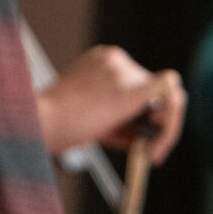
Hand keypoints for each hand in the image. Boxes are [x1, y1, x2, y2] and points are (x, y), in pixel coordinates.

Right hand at [37, 42, 185, 164]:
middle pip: (153, 88)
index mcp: (103, 61)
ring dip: (165, 127)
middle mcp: (116, 59)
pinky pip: (171, 95)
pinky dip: (171, 125)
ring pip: (167, 93)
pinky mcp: (132, 88)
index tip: (137, 138)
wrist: (41, 123)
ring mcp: (125, 71)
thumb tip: (144, 139)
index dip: (142, 111)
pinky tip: (157, 148)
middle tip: (148, 152)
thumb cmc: (57, 126)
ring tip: (148, 153)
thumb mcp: (91, 118)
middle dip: (155, 122)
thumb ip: (118, 122)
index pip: (137, 81)